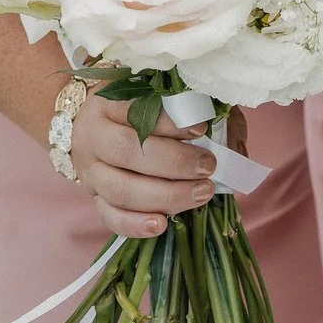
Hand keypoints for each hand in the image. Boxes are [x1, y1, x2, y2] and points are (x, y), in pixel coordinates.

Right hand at [67, 92, 216, 239]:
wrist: (103, 125)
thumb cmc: (147, 107)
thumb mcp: (174, 97)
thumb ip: (204, 112)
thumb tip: (233, 147)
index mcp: (108, 103)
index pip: (133, 110)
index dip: (168, 122)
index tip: (202, 128)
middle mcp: (92, 137)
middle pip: (127, 152)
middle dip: (174, 163)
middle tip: (208, 166)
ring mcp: (89, 171)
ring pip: (120, 189)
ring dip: (164, 196)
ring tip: (201, 194)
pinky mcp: (94, 198)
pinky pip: (110, 217)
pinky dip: (135, 224)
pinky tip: (162, 225)